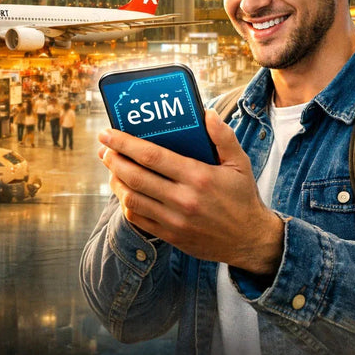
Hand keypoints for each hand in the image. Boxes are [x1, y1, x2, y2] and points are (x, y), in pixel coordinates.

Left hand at [98, 110, 283, 274]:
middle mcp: (183, 199)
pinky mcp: (171, 235)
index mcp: (198, 176)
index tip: (108, 134)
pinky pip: (138, 219)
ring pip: (132, 198)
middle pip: (136, 176)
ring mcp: (175, 220)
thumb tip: (205, 114)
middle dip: (113, 160)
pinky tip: (124, 190)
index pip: (152, 156)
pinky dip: (126, 203)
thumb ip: (223, 136)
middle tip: (103, 149)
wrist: (250, 240)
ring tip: (111, 167)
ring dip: (115, 180)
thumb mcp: (240, 163)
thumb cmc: (242, 197)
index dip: (124, 143)